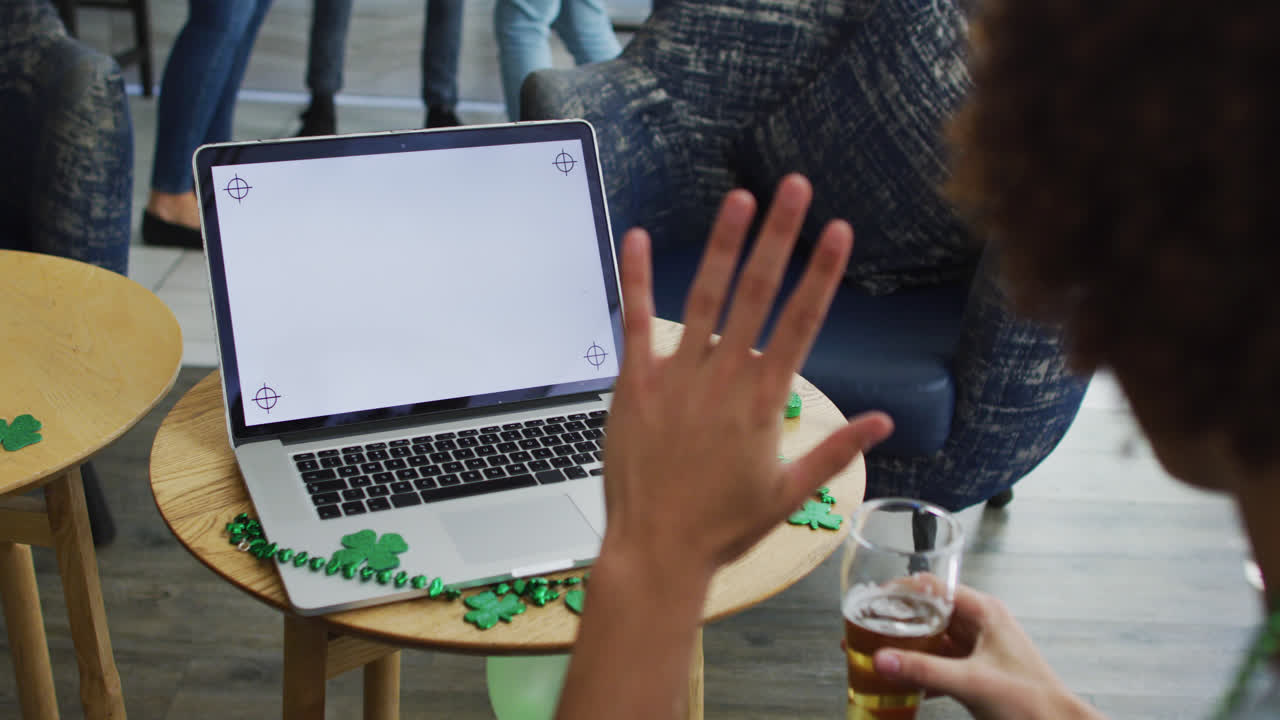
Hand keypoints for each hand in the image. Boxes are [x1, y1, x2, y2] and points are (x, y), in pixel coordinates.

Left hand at [600, 173, 893, 577]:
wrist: (658, 550)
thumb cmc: (724, 526)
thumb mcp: (790, 493)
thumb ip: (836, 451)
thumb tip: (883, 421)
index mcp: (765, 401)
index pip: (802, 323)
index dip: (823, 272)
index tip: (839, 229)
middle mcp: (724, 379)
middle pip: (758, 295)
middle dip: (780, 237)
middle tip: (795, 187)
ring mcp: (677, 378)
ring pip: (704, 298)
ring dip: (722, 244)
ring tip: (739, 199)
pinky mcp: (635, 385)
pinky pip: (635, 323)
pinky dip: (633, 279)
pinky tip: (633, 236)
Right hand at [873, 585, 1106, 719]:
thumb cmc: (1032, 701)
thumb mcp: (971, 682)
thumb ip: (923, 670)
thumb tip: (881, 659)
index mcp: (984, 612)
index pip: (934, 587)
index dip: (902, 591)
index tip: (874, 599)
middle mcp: (980, 625)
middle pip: (929, 612)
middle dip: (898, 621)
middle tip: (867, 627)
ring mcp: (978, 649)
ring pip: (933, 640)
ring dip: (907, 648)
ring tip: (876, 653)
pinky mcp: (976, 672)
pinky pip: (940, 664)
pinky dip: (920, 671)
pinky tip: (901, 684)